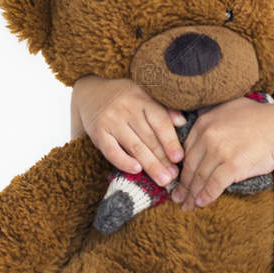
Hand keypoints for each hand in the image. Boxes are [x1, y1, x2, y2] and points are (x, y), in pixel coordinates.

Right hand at [70, 75, 184, 183]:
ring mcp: (111, 121)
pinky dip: (124, 161)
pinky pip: (112, 151)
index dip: (170, 141)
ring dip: (150, 165)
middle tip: (174, 176)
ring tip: (163, 180)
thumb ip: (162, 109)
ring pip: (134, 146)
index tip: (179, 158)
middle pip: (148, 138)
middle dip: (163, 159)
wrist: (90, 92)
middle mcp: (126, 109)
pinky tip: (136, 170)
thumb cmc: (124, 97)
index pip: (159, 121)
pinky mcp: (98, 133)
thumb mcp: (144, 95)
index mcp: (141, 99)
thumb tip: (182, 122)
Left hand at [170, 97, 273, 207]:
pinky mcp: (232, 165)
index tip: (178, 180)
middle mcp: (208, 135)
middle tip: (178, 198)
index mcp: (204, 122)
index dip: (181, 168)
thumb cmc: (260, 119)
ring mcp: (220, 150)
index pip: (186, 150)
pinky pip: (214, 184)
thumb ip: (213, 116)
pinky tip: (202, 203)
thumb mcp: (230, 107)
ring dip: (192, 194)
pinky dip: (207, 196)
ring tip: (188, 205)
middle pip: (190, 166)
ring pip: (200, 177)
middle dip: (183, 185)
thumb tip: (201, 122)